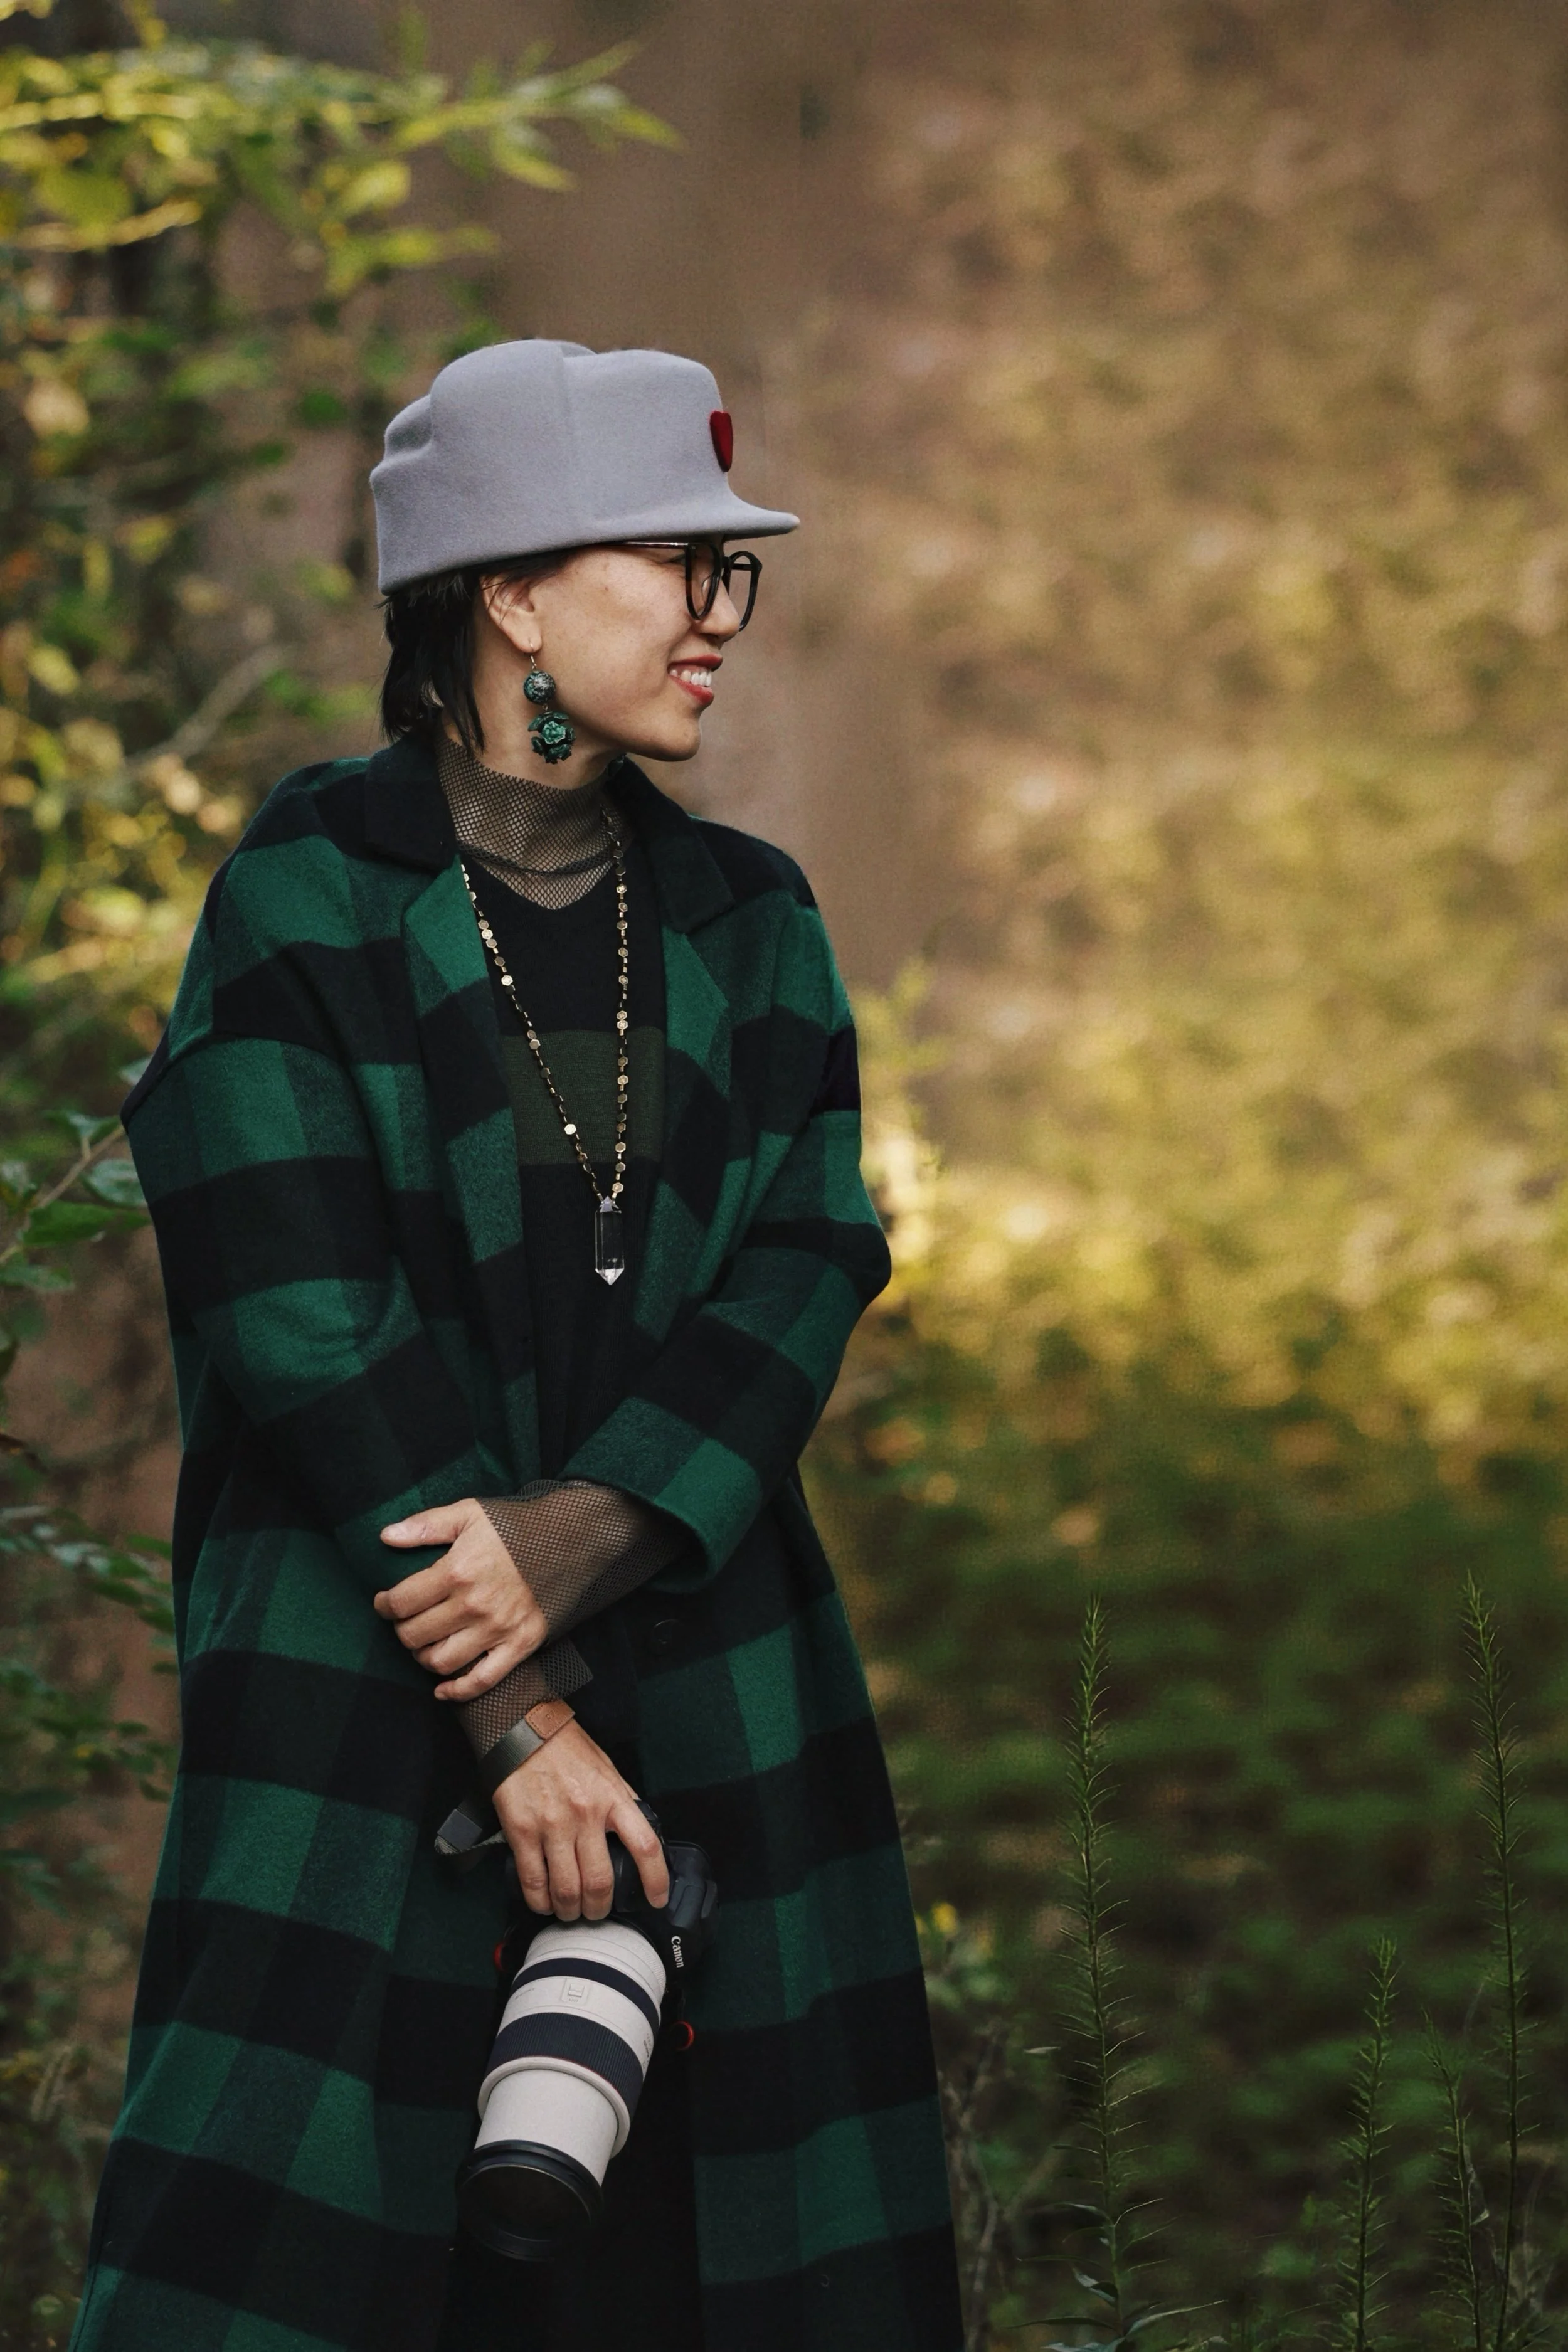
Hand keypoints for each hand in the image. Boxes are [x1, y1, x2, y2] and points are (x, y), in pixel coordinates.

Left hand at [374, 1498, 545, 1698]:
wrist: (570, 1537)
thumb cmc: (515, 1525)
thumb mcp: (468, 1513)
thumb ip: (425, 1526)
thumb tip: (385, 1537)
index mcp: (457, 1571)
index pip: (402, 1602)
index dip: (384, 1606)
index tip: (384, 1603)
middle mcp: (475, 1605)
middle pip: (416, 1635)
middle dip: (401, 1631)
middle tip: (403, 1623)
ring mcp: (498, 1629)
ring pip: (442, 1662)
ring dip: (423, 1658)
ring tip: (423, 1645)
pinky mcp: (520, 1644)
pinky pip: (482, 1681)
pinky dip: (457, 1691)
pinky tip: (442, 1689)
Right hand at [495, 1722, 669, 1921]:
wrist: (523, 1729)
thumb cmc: (566, 1749)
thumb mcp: (606, 1769)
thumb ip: (622, 1801)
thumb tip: (638, 1833)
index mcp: (612, 1797)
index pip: (645, 1846)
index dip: (655, 1880)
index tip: (657, 1899)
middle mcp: (586, 1813)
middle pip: (601, 1881)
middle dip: (600, 1908)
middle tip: (597, 1911)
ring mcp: (552, 1824)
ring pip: (567, 1889)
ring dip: (570, 1910)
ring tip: (569, 1911)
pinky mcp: (522, 1831)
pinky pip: (533, 1881)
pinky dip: (540, 1901)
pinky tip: (544, 1903)